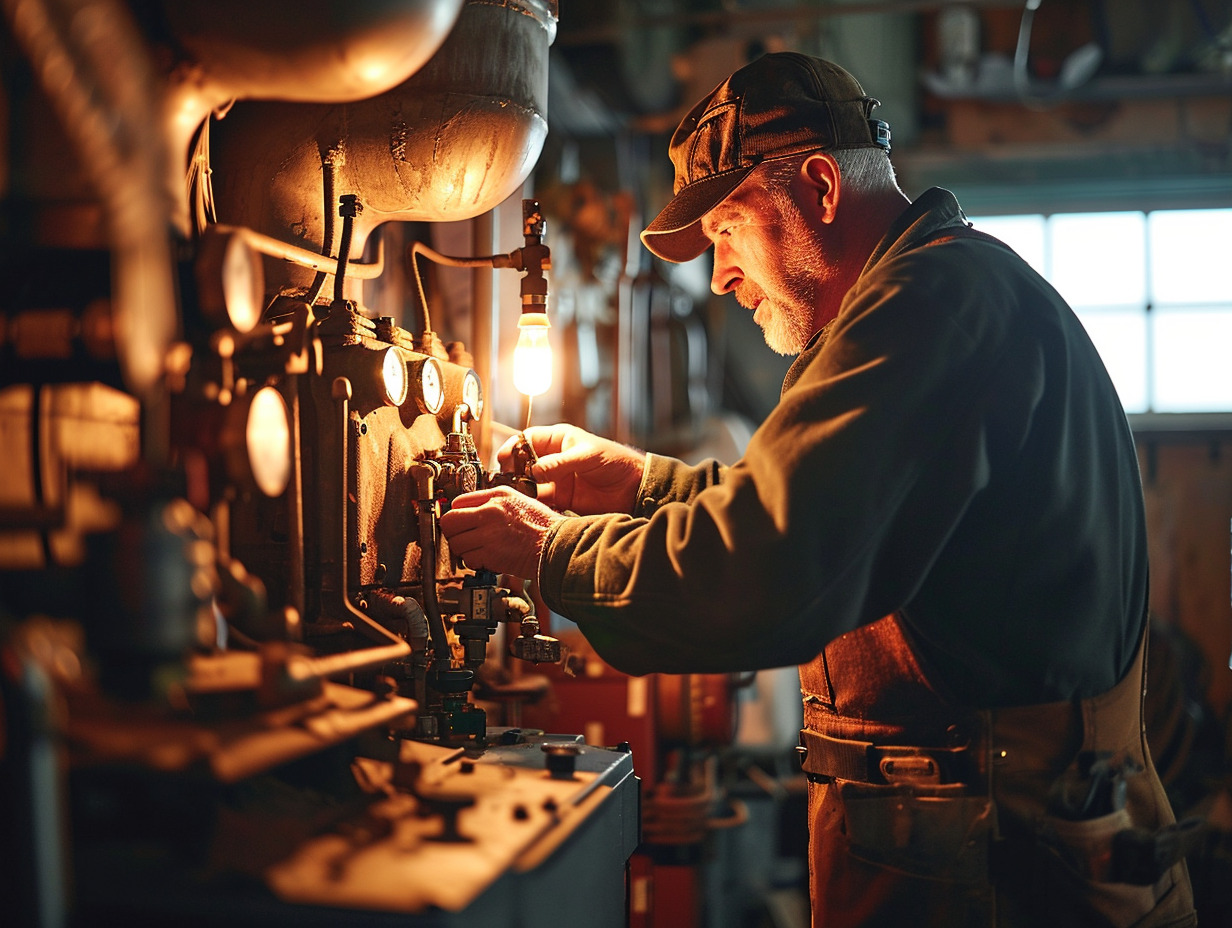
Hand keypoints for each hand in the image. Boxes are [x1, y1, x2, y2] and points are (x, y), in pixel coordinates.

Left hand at [438, 486, 564, 580]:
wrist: (555, 546)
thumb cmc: (541, 526)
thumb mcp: (517, 499)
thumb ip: (492, 500)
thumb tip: (468, 508)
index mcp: (496, 496)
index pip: (457, 502)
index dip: (455, 514)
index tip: (457, 522)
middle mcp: (490, 512)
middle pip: (449, 522)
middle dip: (453, 532)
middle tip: (462, 536)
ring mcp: (489, 534)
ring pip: (456, 543)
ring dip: (463, 549)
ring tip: (477, 548)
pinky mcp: (491, 555)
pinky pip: (468, 559)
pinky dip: (474, 562)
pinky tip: (485, 558)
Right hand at [497, 424, 643, 515]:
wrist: (633, 487)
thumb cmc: (615, 461)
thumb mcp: (587, 456)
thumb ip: (560, 463)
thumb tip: (535, 471)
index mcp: (559, 440)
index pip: (528, 438)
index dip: (514, 446)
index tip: (505, 457)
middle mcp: (554, 458)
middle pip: (523, 461)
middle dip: (512, 468)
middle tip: (505, 478)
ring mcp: (556, 479)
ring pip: (528, 482)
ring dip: (519, 487)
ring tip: (513, 493)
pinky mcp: (561, 498)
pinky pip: (540, 500)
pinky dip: (531, 502)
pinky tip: (526, 504)